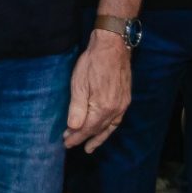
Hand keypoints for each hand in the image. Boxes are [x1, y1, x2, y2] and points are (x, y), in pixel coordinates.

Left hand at [63, 31, 130, 152]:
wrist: (113, 45)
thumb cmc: (93, 62)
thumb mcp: (79, 84)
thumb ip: (77, 109)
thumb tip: (73, 128)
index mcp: (102, 108)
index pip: (87, 129)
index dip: (76, 137)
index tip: (66, 143)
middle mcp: (115, 110)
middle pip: (98, 129)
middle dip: (84, 137)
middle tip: (72, 144)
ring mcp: (122, 105)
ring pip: (109, 127)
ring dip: (99, 138)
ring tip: (90, 147)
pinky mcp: (125, 98)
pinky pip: (117, 120)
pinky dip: (109, 128)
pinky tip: (105, 129)